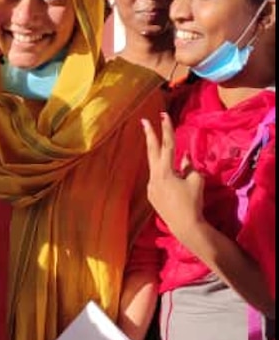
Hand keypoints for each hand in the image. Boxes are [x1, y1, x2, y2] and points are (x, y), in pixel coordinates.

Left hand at [142, 112, 204, 239]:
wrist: (185, 225)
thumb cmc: (193, 201)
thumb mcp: (196, 180)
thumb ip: (189, 166)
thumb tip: (184, 157)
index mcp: (165, 171)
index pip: (167, 145)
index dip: (166, 129)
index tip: (163, 115)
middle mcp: (154, 177)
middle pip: (152, 151)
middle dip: (149, 135)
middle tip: (144, 120)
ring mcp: (151, 186)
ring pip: (155, 166)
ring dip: (162, 159)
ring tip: (172, 164)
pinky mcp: (151, 195)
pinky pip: (159, 179)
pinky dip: (166, 175)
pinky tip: (175, 186)